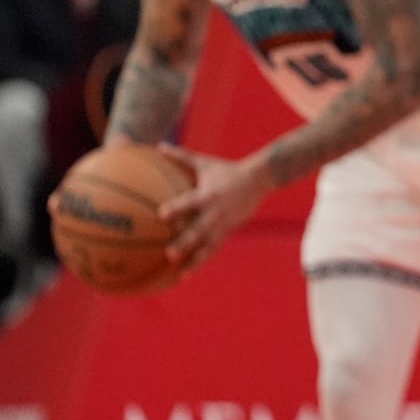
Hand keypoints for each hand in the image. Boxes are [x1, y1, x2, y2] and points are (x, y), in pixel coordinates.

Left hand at [156, 143, 273, 271]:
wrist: (259, 180)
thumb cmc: (227, 169)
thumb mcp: (205, 163)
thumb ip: (181, 156)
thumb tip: (159, 145)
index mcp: (207, 195)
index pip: (190, 202)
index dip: (177, 208)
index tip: (162, 215)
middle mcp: (215, 212)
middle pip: (199, 230)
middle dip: (186, 242)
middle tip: (170, 253)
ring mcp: (223, 224)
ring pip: (208, 246)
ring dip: (194, 260)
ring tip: (181, 274)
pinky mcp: (229, 231)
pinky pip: (213, 249)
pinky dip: (200, 261)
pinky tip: (187, 273)